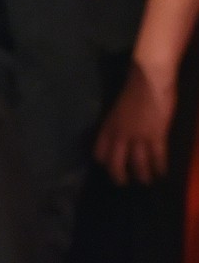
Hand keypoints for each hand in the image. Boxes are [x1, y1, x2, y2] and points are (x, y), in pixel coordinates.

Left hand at [94, 60, 174, 184]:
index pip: (100, 152)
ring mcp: (138, 136)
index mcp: (109, 126)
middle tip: (124, 183)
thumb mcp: (119, 109)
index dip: (103, 162)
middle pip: (115, 163)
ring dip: (142, 175)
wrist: (149, 78)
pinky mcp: (156, 136)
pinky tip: (162, 173)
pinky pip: (157, 157)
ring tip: (146, 181)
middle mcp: (120, 135)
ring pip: (138, 164)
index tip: (108, 167)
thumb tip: (122, 133)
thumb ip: (118, 123)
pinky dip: (160, 167)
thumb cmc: (135, 88)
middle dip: (119, 176)